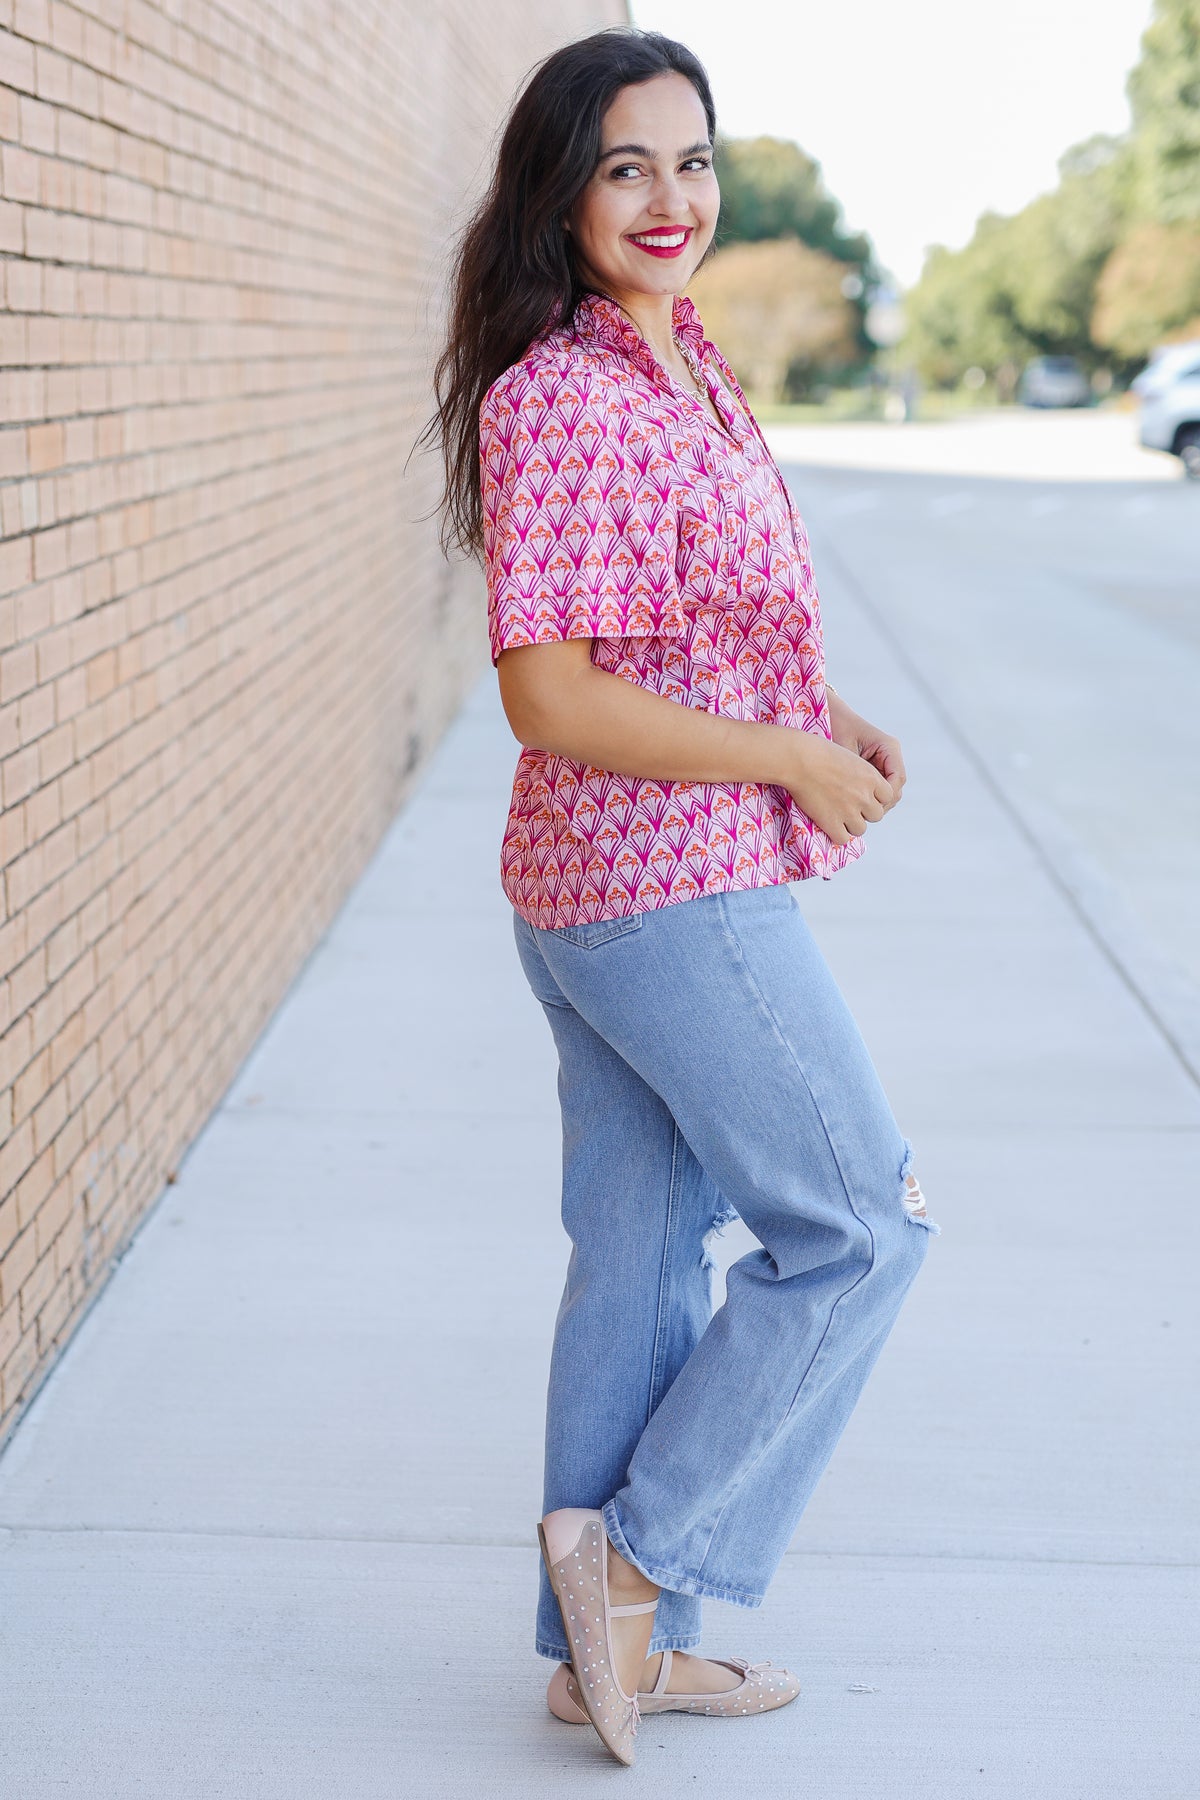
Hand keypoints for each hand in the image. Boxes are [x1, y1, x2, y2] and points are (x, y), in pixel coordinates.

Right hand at [777, 731, 894, 846]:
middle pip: (876, 814)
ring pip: (861, 829)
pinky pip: (843, 839)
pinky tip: (829, 824)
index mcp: (871, 777)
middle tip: (849, 805)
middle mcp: (863, 796)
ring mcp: (848, 811)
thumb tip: (858, 785)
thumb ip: (860, 773)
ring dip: (851, 824)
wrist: (798, 759)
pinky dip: (837, 834)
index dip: (876, 797)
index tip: (864, 794)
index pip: (888, 796)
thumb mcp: (849, 756)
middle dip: (865, 812)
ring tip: (837, 815)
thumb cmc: (818, 752)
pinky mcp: (831, 822)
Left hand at [827, 692, 905, 808]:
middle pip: (895, 789)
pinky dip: (868, 799)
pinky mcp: (876, 769)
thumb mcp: (845, 753)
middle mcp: (891, 756)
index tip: (867, 806)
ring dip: (874, 804)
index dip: (886, 796)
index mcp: (889, 747)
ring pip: (888, 792)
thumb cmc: (835, 730)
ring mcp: (885, 763)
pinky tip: (852, 804)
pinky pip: (878, 790)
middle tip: (860, 814)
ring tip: (855, 810)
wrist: (829, 717)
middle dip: (881, 804)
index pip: (898, 779)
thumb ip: (856, 776)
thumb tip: (861, 802)